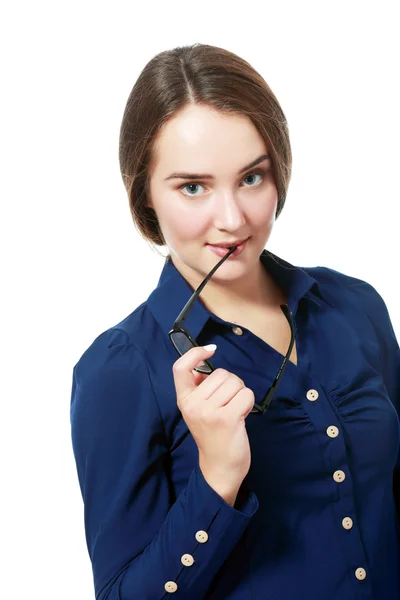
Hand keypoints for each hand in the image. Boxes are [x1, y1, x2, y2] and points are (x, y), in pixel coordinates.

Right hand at [172, 344, 253, 500]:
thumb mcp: (198, 410)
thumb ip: (199, 388)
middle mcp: (193, 404)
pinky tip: (241, 417)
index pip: (180, 368)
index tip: (210, 351)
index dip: (195, 353)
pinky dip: (248, 403)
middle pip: (221, 373)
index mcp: (184, 400)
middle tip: (227, 405)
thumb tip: (203, 365)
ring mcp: (209, 411)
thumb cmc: (213, 435)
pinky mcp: (227, 418)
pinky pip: (246, 394)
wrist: (220, 467)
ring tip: (234, 411)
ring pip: (236, 382)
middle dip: (231, 384)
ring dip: (240, 394)